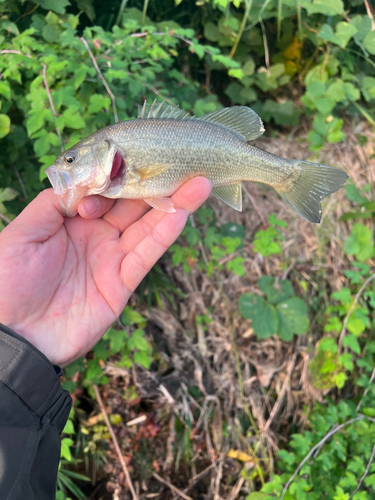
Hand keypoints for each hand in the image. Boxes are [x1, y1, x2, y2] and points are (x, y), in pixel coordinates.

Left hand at [0, 178, 210, 366]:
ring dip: (173, 205)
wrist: (14, 337)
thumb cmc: (7, 284)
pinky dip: (164, 235)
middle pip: (133, 205)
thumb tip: (84, 180)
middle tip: (184, 162)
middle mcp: (96, 236)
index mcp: (72, 220)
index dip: (116, 177)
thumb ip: (52, 203)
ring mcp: (111, 259)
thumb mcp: (21, 234)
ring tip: (198, 184)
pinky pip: (146, 255)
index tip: (125, 166)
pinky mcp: (121, 283)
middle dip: (157, 183)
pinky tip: (181, 214)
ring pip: (147, 227)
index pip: (105, 191)